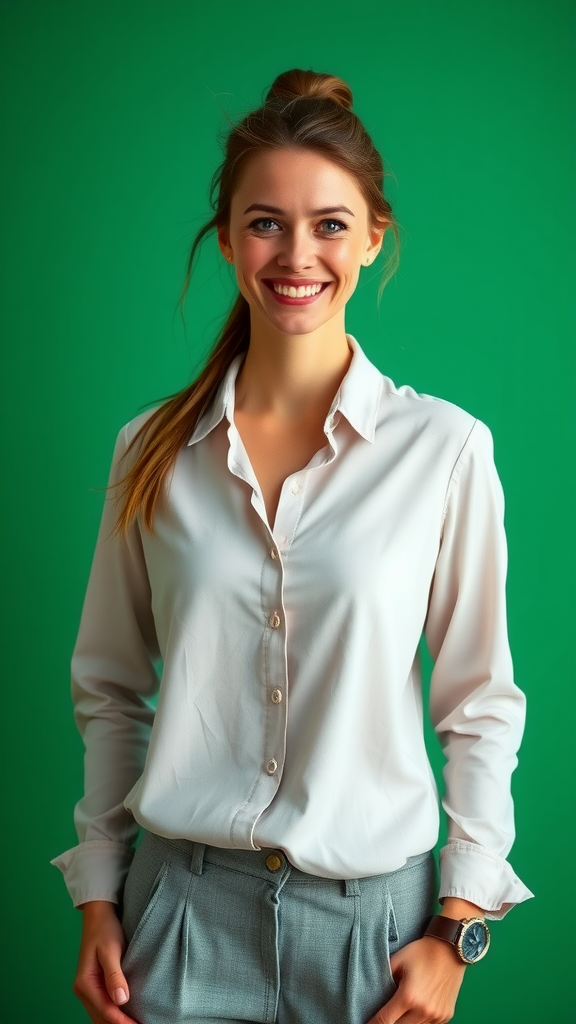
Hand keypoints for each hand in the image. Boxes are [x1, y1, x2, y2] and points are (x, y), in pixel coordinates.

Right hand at [73, 901, 138, 1023]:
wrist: (99, 915)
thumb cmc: (105, 929)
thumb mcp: (110, 950)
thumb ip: (114, 975)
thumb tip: (121, 1000)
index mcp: (85, 983)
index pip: (106, 1011)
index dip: (123, 1022)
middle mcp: (83, 990)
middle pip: (102, 1018)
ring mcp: (88, 990)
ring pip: (102, 1016)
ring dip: (117, 1022)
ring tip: (137, 1023)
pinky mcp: (95, 986)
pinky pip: (104, 1007)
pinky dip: (115, 1015)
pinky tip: (128, 1016)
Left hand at [366, 935, 465, 1023]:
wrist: (450, 948)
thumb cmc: (423, 952)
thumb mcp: (397, 960)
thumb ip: (384, 978)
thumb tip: (372, 991)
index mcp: (408, 996)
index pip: (385, 1021)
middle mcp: (423, 1010)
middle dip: (389, 1023)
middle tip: (384, 1016)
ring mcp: (436, 1016)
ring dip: (404, 1023)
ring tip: (400, 1011)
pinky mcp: (445, 1016)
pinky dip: (418, 1021)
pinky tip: (415, 1010)